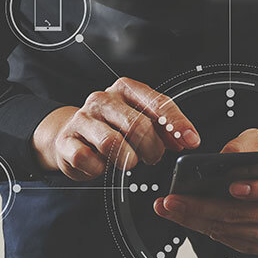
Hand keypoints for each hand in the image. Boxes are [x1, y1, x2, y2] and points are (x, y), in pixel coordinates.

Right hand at [32, 77, 199, 179]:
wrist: (71, 137)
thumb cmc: (114, 128)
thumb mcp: (142, 121)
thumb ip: (166, 128)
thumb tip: (188, 139)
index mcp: (126, 89)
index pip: (158, 102)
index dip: (177, 124)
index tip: (191, 142)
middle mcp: (103, 100)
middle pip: (138, 125)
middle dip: (153, 148)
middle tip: (154, 158)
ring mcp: (82, 119)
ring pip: (112, 142)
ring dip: (128, 159)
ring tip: (130, 162)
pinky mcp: (66, 141)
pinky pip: (87, 159)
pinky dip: (100, 168)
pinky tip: (103, 165)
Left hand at [153, 129, 257, 254]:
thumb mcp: (256, 142)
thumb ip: (241, 146)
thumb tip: (220, 160)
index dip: (255, 190)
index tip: (232, 187)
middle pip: (240, 214)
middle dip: (202, 207)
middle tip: (173, 199)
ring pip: (227, 229)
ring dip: (194, 220)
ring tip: (168, 207)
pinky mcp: (256, 246)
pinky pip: (224, 239)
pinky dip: (201, 227)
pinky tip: (182, 216)